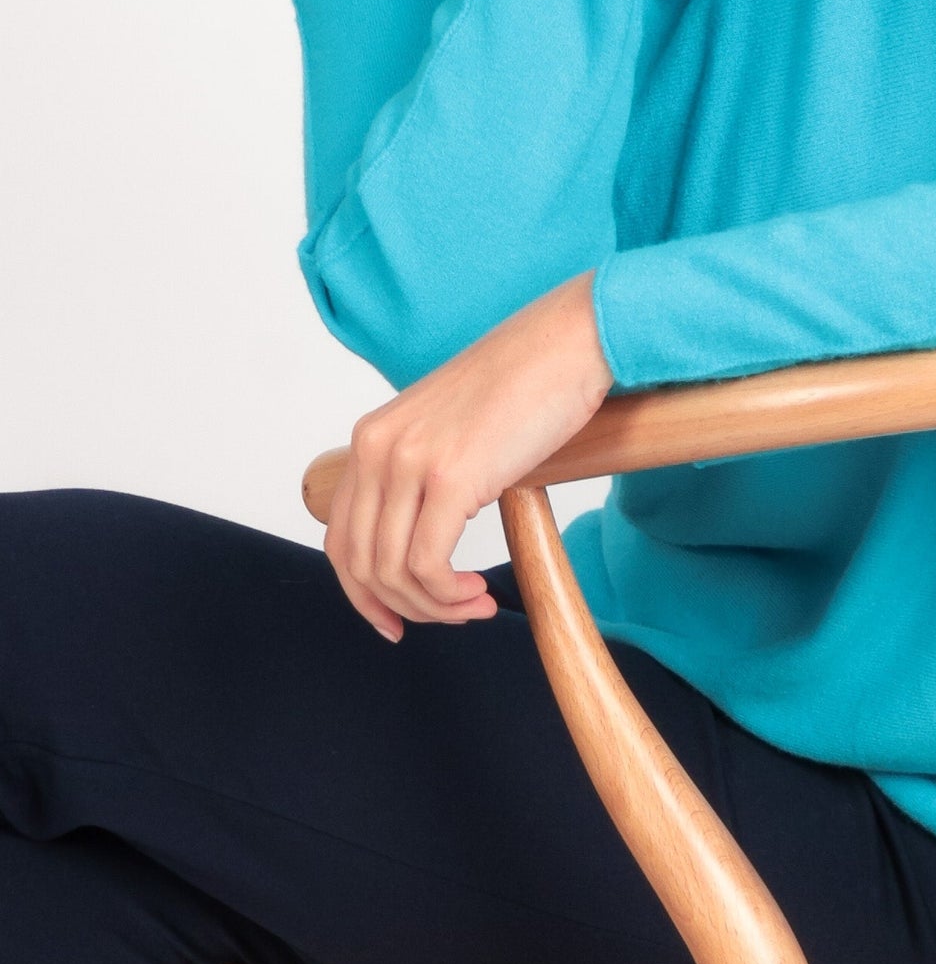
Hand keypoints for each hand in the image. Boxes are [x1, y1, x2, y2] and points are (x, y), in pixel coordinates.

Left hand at [323, 271, 612, 641]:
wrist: (566, 342)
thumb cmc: (522, 386)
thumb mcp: (448, 429)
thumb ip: (422, 474)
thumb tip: (419, 542)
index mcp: (372, 437)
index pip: (340, 539)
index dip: (362, 595)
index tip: (395, 621)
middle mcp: (378, 448)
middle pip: (359, 564)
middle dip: (402, 607)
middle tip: (451, 614)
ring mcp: (410, 462)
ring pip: (392, 572)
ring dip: (434, 606)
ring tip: (475, 603)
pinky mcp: (450, 477)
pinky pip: (427, 566)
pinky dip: (448, 595)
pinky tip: (480, 592)